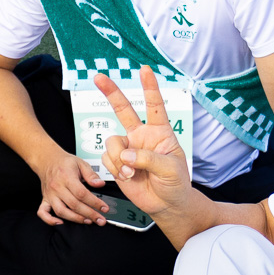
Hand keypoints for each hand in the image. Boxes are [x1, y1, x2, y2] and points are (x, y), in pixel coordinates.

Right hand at [32, 147, 107, 225]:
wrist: (47, 160)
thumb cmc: (64, 163)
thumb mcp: (81, 163)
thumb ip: (91, 175)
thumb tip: (100, 184)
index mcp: (67, 177)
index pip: (82, 194)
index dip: (95, 203)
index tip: (104, 208)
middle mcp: (57, 187)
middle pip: (74, 204)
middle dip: (89, 214)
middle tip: (100, 219)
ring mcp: (50, 195)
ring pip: (61, 211)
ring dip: (75, 219)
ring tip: (87, 221)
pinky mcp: (45, 199)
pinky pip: (43, 212)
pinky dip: (50, 220)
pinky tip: (60, 223)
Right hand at [97, 66, 191, 220]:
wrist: (166, 204)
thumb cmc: (175, 183)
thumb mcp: (170, 168)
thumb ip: (148, 158)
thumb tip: (127, 156)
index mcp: (160, 132)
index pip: (154, 105)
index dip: (149, 87)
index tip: (145, 70)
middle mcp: (141, 136)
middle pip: (124, 109)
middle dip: (111, 92)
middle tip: (98, 77)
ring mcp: (128, 149)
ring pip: (112, 142)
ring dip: (119, 158)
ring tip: (131, 173)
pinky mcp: (118, 163)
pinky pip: (107, 158)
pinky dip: (115, 169)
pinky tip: (127, 177)